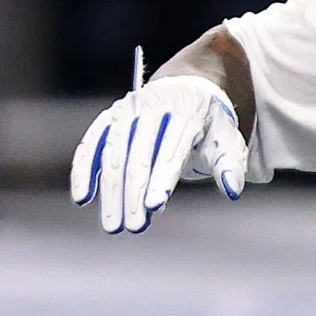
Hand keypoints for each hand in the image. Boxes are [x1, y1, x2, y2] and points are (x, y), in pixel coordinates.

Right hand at [68, 72, 248, 234]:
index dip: (161, 179)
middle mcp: (152, 108)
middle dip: (134, 194)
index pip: (171, 150)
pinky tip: (83, 197)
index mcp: (185, 112)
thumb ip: (230, 165)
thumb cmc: (210, 124)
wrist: (189, 88)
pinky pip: (91, 144)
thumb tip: (231, 192)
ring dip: (110, 191)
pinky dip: (84, 170)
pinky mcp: (109, 118)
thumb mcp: (229, 139)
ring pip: (112, 153)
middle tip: (134, 227)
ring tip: (114, 224)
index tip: (154, 207)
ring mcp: (127, 111)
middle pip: (138, 155)